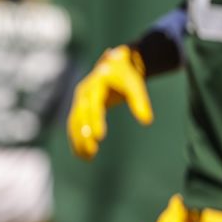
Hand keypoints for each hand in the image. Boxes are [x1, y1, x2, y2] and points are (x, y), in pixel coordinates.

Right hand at [67, 45, 153, 159]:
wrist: (113, 64)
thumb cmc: (125, 75)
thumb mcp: (135, 84)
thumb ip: (140, 101)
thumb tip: (146, 121)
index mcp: (95, 85)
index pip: (93, 106)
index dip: (95, 121)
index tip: (99, 137)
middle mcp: (83, 93)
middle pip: (80, 116)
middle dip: (84, 134)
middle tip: (92, 151)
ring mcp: (78, 100)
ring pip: (74, 123)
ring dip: (78, 140)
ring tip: (87, 157)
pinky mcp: (78, 107)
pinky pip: (74, 125)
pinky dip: (76, 139)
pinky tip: (82, 154)